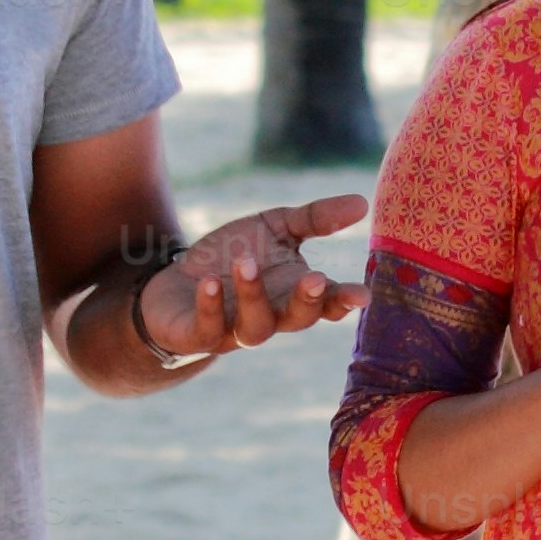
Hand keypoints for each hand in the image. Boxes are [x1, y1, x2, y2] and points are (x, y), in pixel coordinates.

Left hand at [144, 196, 369, 358]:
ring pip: (255, 328)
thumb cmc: (234, 254)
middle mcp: (272, 316)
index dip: (345, 301)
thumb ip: (316, 218)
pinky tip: (210, 283)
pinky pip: (208, 330)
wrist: (176, 282)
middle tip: (315, 279)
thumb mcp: (276, 227)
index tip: (363, 295)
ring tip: (245, 264)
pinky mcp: (198, 335)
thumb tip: (363, 204)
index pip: (327, 302)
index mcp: (294, 293)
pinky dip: (211, 307)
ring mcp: (235, 330)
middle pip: (298, 319)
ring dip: (253, 295)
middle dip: (307, 301)